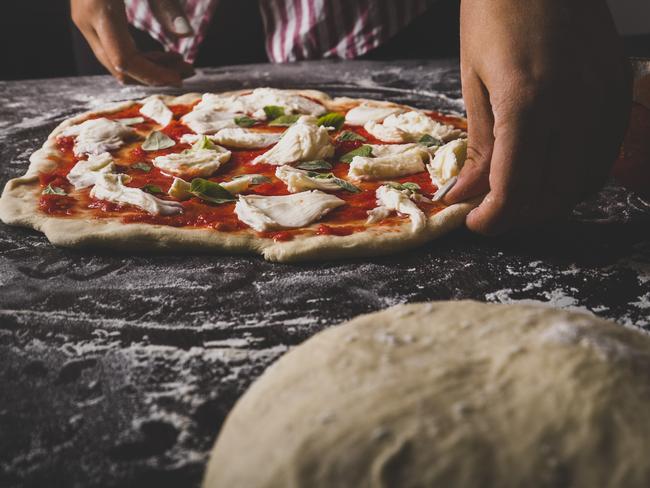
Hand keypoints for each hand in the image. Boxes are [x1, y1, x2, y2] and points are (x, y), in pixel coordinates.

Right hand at [71, 0, 194, 85]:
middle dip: (155, 73)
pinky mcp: (88, 15)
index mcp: (99, 10)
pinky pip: (112, 47)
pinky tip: (162, 51)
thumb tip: (186, 35)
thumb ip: (166, 3)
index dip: (155, 75)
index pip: (127, 61)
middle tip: (188, 67)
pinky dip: (138, 55)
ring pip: (115, 60)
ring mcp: (84, 19)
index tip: (182, 77)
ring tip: (179, 60)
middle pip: (119, 67)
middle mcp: (86, 20)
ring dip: (148, 65)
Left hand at [445, 0, 631, 233]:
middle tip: (492, 213)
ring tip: (517, 196)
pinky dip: (574, 177)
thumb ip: (478, 146)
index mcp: (527, 101)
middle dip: (518, 216)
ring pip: (583, 182)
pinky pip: (602, 155)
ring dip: (547, 201)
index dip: (494, 218)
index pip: (516, 188)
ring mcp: (604, 96)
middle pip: (552, 193)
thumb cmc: (494, 12)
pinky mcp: (619, 89)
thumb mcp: (473, 81)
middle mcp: (574, 104)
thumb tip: (468, 195)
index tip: (475, 223)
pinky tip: (549, 173)